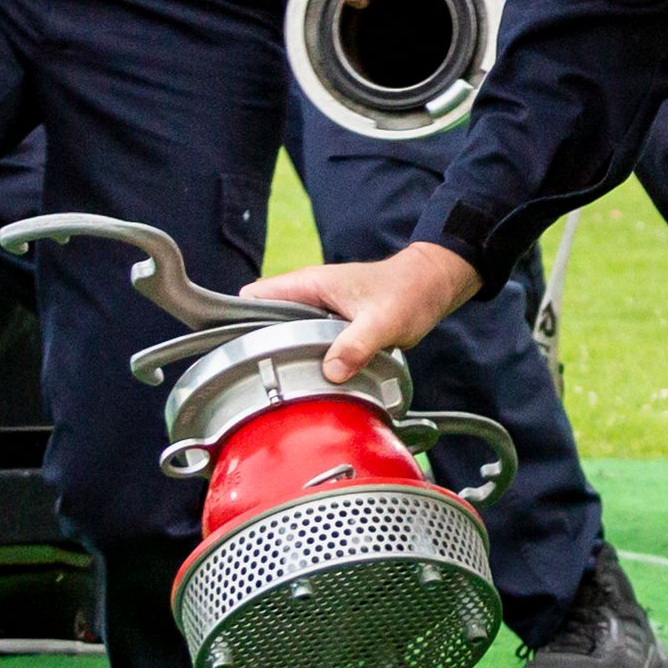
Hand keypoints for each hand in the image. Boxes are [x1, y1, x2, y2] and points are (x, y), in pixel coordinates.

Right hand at [249, 242, 481, 384]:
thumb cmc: (408, 292)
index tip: (235, 349)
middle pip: (264, 320)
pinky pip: (306, 343)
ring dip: (284, 356)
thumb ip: (357, 344)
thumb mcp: (383, 321)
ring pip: (285, 334)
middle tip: (261, 376)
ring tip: (282, 383)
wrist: (431, 286)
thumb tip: (332, 371)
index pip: (255, 296)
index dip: (238, 319)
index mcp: (309, 285)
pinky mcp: (332, 326)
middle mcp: (309, 296)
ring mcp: (319, 311)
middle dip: (259, 347)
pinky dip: (305, 359)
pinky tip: (310, 380)